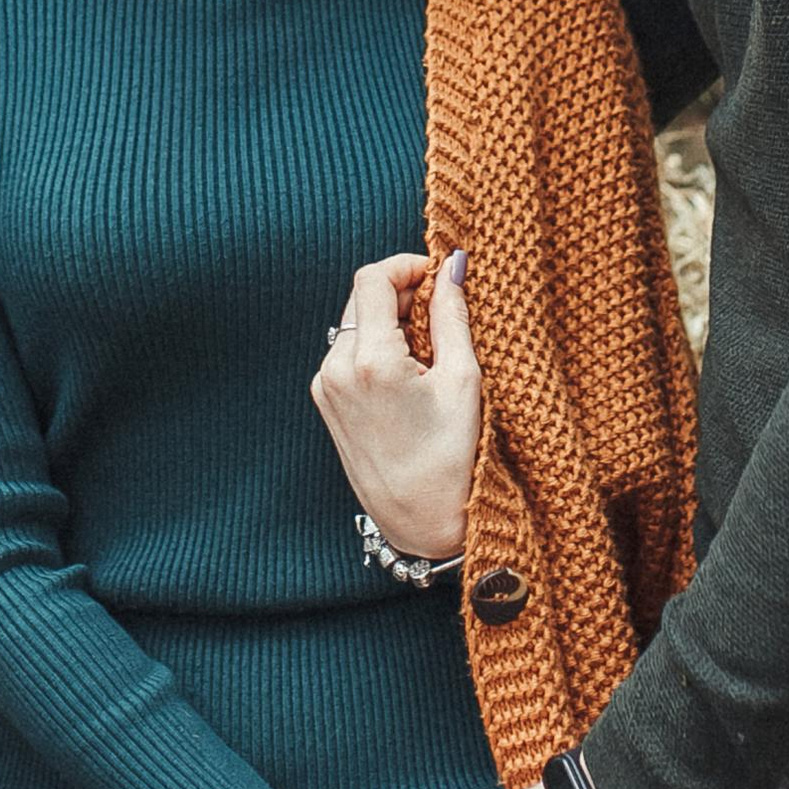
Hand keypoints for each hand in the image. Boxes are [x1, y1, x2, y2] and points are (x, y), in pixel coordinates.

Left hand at [311, 251, 477, 560]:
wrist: (422, 522)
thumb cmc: (452, 458)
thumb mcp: (463, 379)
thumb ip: (452, 314)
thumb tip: (451, 266)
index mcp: (370, 361)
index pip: (373, 278)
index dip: (407, 266)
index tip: (438, 277)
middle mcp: (336, 370)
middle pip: (361, 298)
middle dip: (401, 293)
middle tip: (441, 311)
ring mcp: (325, 388)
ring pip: (354, 324)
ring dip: (390, 321)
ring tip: (429, 350)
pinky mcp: (326, 402)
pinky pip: (348, 353)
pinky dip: (377, 347)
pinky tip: (409, 373)